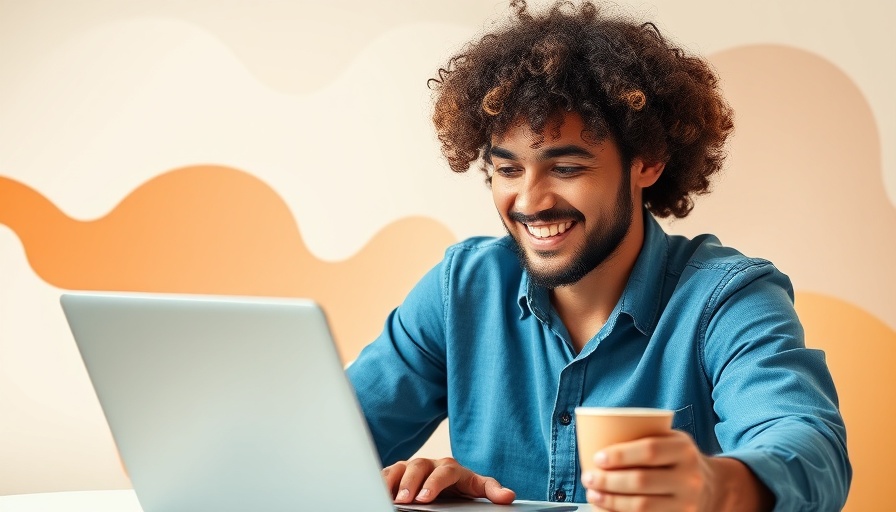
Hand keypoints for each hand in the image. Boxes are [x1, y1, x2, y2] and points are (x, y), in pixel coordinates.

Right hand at [381, 457, 515, 504]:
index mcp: (451, 468)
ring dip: (393, 481)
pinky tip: (374, 490)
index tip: (425, 499)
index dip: (434, 484)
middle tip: (405, 500)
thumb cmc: (461, 488)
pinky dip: (381, 480)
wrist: (446, 485)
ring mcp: (413, 467)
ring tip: (388, 497)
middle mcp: (430, 464)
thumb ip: (490, 491)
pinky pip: (387, 473)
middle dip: (411, 483)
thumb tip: (508, 496)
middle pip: (420, 467)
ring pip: (401, 468)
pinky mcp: (398, 473)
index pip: (445, 471)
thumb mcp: (475, 489)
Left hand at [580, 430, 773, 511]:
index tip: (597, 458)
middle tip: (587, 478)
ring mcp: (687, 504)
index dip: (620, 455)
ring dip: (611, 501)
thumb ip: (645, 436)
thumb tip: (597, 435)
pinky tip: (607, 510)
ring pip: (642, 506)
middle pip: (641, 481)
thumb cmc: (678, 459)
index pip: (650, 451)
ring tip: (593, 495)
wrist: (713, 488)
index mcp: (684, 450)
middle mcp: (689, 478)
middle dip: (608, 481)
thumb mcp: (671, 440)